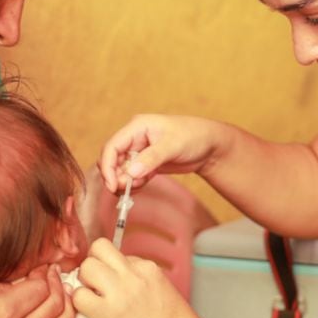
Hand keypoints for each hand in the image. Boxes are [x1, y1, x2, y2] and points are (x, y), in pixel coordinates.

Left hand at [73, 238, 202, 317]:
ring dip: (84, 282)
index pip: (118, 254)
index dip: (112, 269)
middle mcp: (134, 274)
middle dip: (93, 265)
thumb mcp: (164, 290)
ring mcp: (120, 292)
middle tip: (96, 286)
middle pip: (98, 249)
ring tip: (93, 299)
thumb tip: (120, 277)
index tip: (114, 284)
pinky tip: (91, 313)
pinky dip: (79, 303)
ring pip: (86, 267)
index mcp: (149, 268)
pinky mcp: (107, 314)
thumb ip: (142, 279)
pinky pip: (79, 296)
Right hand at [98, 114, 226, 192]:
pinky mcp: (146, 164)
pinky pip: (132, 177)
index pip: (112, 146)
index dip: (107, 166)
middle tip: (123, 191)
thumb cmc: (193, 136)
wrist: (210, 146)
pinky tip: (141, 186)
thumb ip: (151, 159)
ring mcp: (139, 152)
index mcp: (136, 127)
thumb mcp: (172, 146)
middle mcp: (134, 139)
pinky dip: (133, 184)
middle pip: (113, 160)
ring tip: (137, 187)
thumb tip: (131, 173)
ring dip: (124, 182)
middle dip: (115, 176)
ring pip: (121, 170)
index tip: (112, 184)